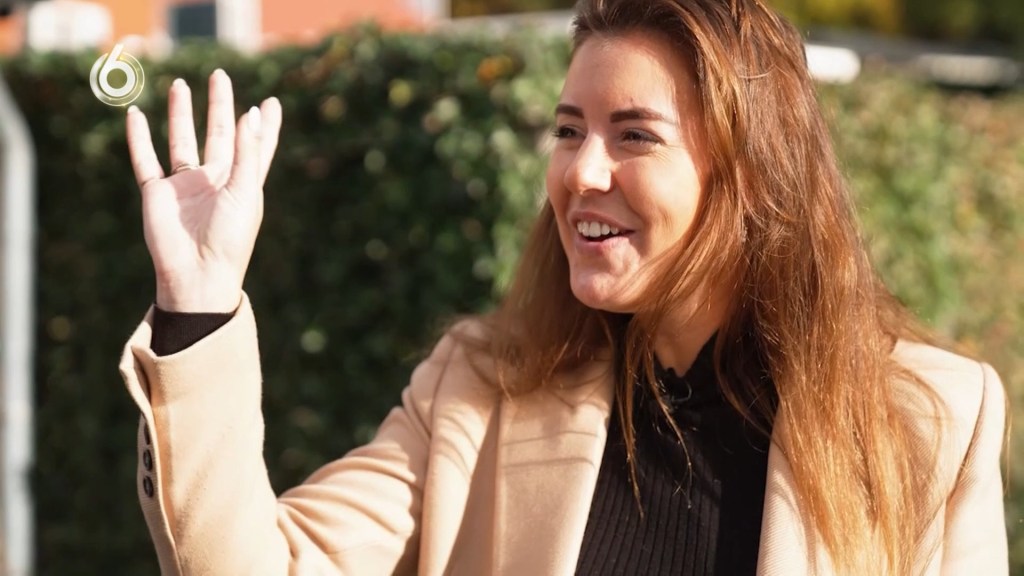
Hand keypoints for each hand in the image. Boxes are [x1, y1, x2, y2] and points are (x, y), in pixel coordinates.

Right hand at [126, 70, 281, 311]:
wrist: (198, 274)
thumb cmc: (230, 238)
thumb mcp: (245, 192)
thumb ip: (247, 152)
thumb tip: (250, 112)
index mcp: (242, 183)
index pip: (256, 146)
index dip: (263, 126)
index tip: (271, 102)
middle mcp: (214, 180)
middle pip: (217, 134)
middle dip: (219, 106)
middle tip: (221, 76)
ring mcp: (185, 186)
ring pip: (181, 140)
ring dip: (180, 113)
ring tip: (180, 84)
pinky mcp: (157, 193)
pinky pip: (145, 160)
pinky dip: (138, 138)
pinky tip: (135, 115)